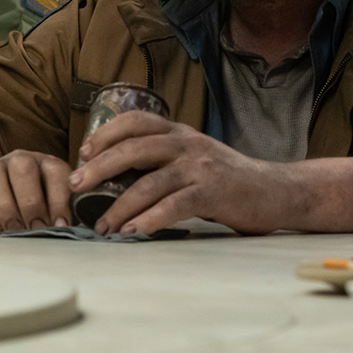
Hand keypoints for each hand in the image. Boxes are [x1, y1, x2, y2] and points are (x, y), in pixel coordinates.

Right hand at [0, 149, 74, 233]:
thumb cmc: (32, 207)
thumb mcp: (52, 208)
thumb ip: (60, 216)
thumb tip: (66, 231)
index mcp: (47, 164)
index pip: (56, 172)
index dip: (59, 199)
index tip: (60, 225)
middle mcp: (21, 160)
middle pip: (23, 168)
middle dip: (31, 203)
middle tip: (35, 229)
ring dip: (5, 208)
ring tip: (13, 231)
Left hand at [71, 111, 296, 235]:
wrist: (278, 191)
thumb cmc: (228, 179)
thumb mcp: (194, 157)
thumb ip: (162, 159)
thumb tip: (114, 175)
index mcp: (179, 133)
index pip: (135, 121)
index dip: (105, 134)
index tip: (83, 153)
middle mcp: (187, 144)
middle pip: (133, 149)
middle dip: (98, 168)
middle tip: (74, 186)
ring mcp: (200, 167)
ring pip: (148, 182)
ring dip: (119, 206)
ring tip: (102, 226)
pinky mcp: (212, 193)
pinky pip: (173, 206)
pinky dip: (149, 219)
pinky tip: (133, 231)